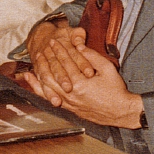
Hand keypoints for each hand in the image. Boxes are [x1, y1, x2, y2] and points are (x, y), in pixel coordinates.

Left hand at [27, 34, 143, 127]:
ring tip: (36, 60)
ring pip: (47, 86)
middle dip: (47, 59)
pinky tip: (32, 81)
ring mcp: (68, 103)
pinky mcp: (69, 108)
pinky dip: (39, 89)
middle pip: (53, 73)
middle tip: (43, 48)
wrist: (120, 112)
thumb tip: (78, 45)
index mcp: (80, 84)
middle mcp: (71, 94)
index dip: (59, 50)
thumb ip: (92, 56)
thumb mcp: (108, 69)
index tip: (54, 41)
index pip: (65, 63)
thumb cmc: (116, 90)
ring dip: (41, 72)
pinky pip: (49, 98)